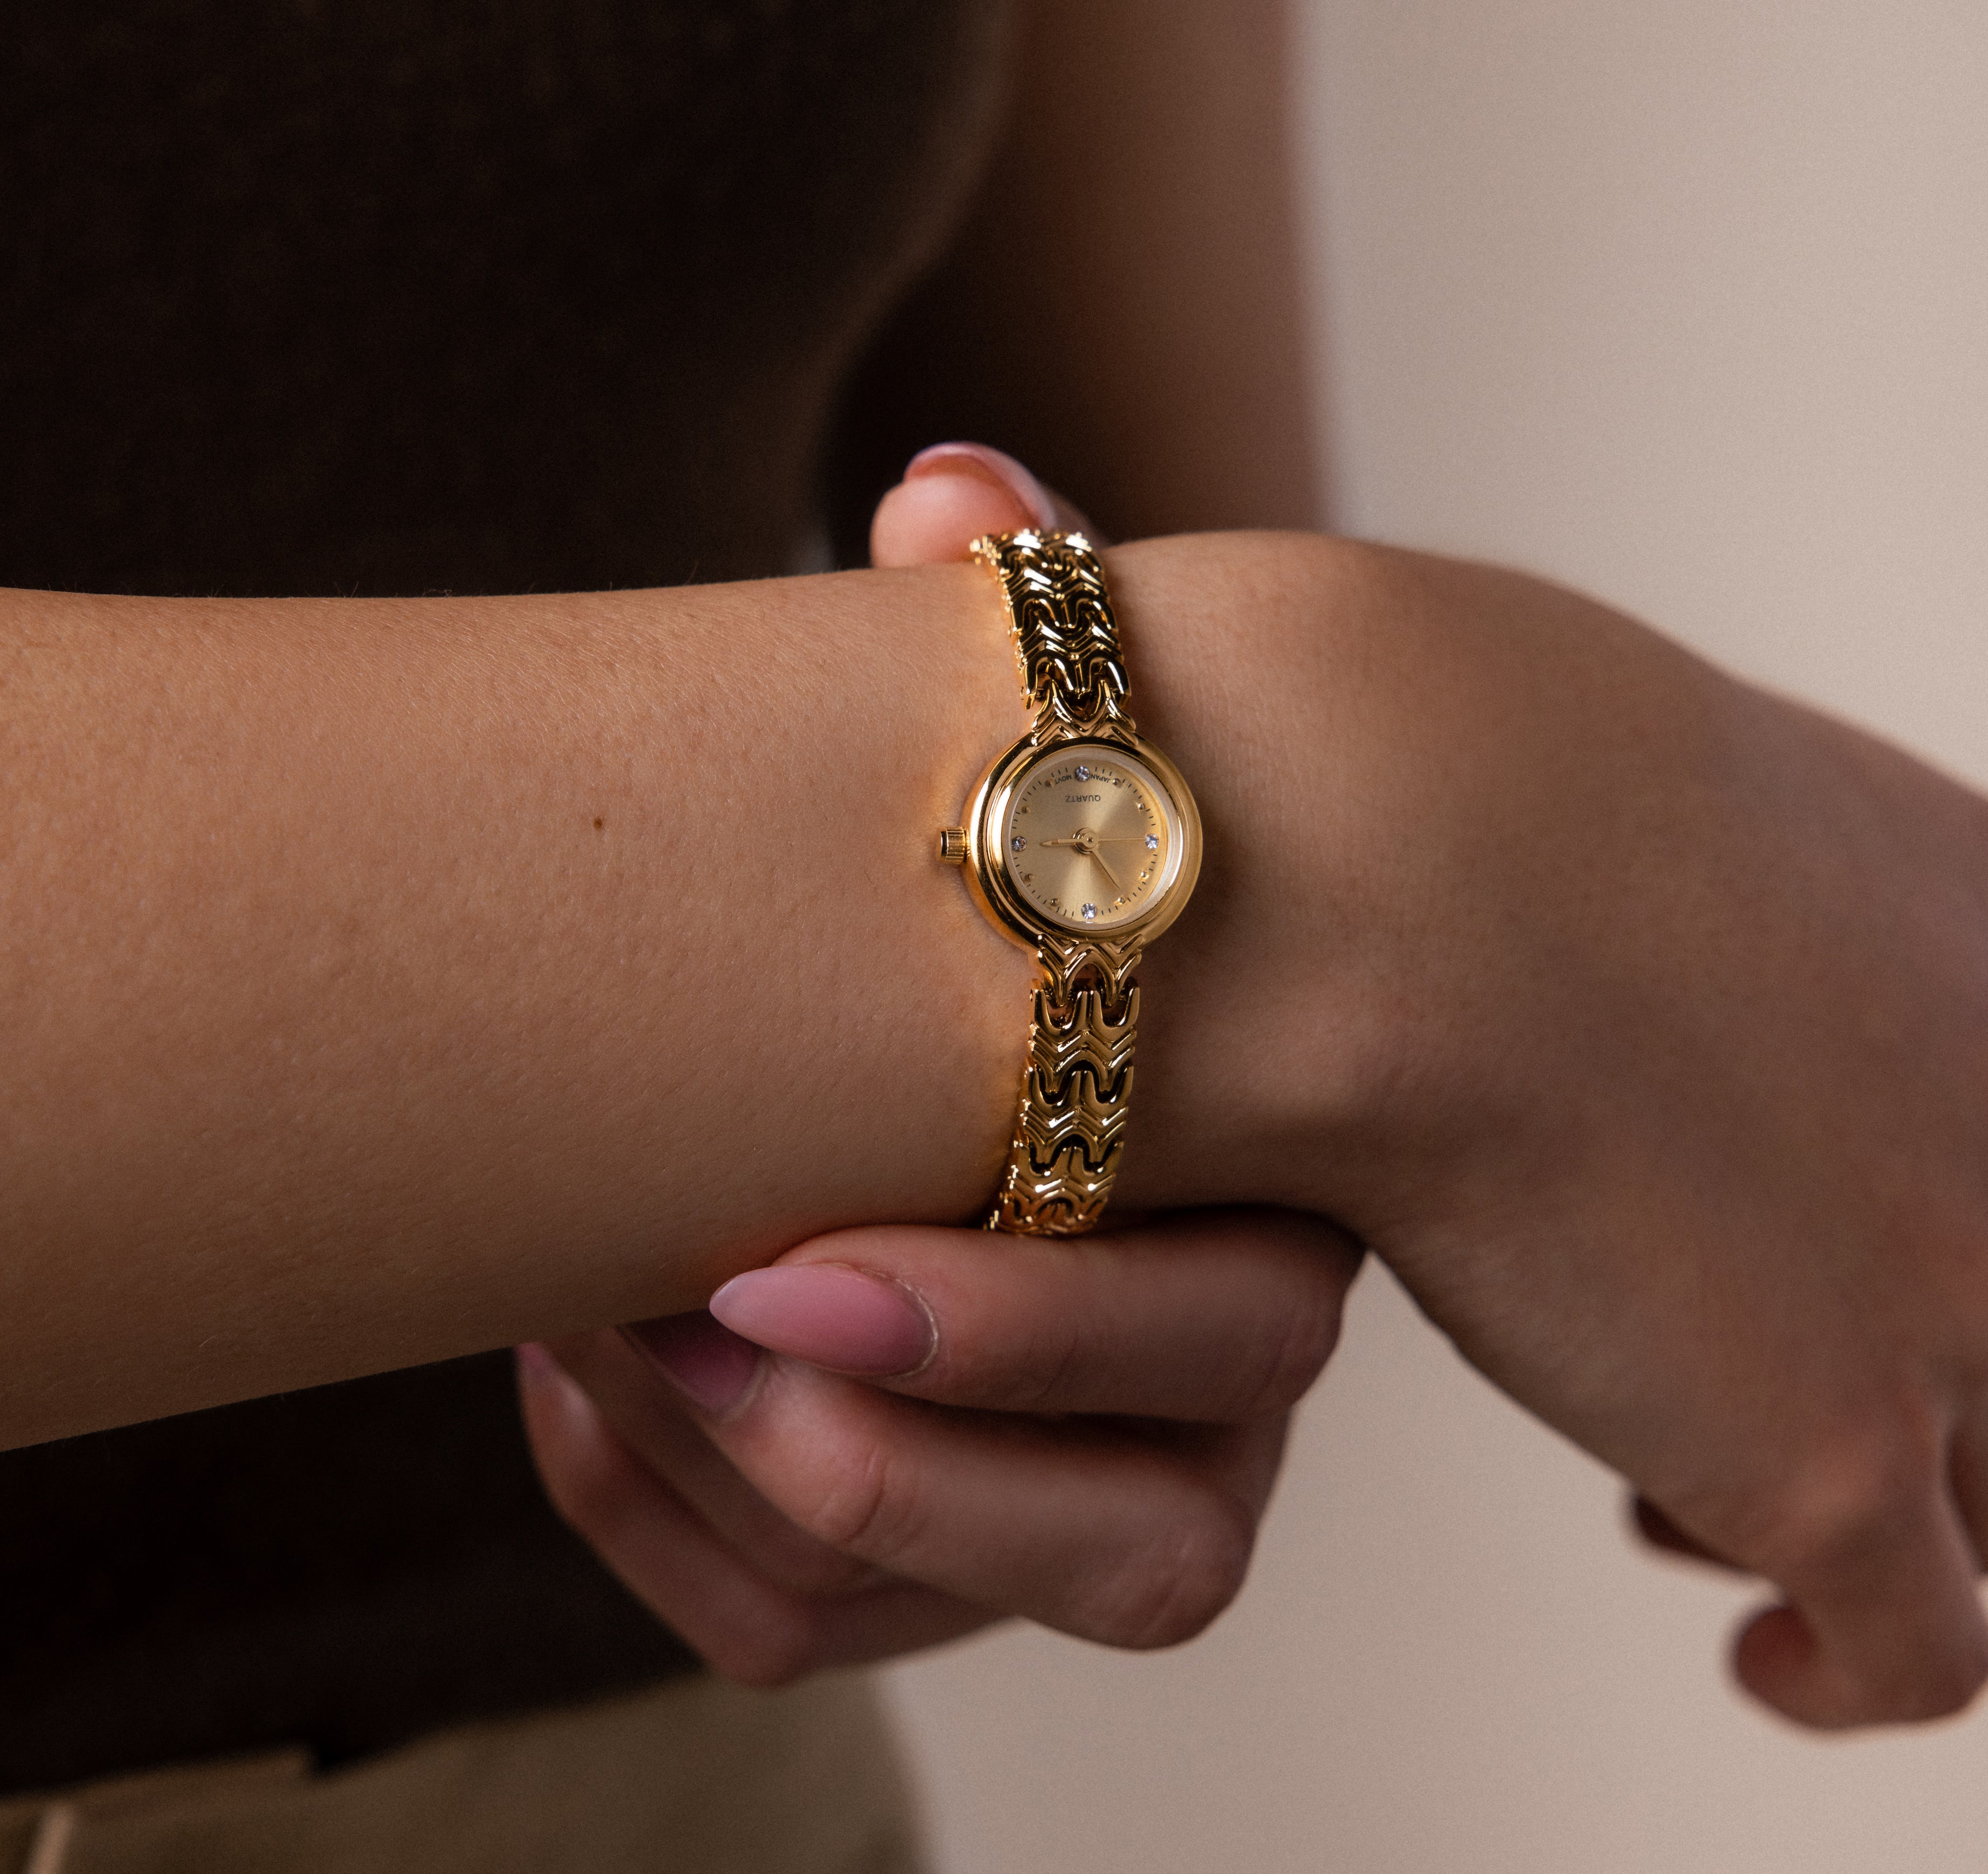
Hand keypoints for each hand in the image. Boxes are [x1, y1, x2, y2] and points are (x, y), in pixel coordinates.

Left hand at [518, 447, 1363, 1681]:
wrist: (997, 985)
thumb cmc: (1029, 875)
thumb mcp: (1047, 756)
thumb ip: (1034, 634)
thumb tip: (952, 487)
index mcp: (1281, 1197)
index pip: (1232, 1341)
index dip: (1016, 1326)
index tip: (778, 1246)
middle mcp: (1223, 1382)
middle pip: (1154, 1539)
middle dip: (892, 1445)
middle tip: (674, 1304)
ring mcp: (1094, 1479)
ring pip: (967, 1610)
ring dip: (757, 1499)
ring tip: (594, 1336)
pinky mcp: (949, 1546)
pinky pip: (815, 1631)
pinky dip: (675, 1533)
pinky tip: (576, 1381)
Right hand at [1089, 525, 1987, 1731]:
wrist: (1365, 855)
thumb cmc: (1439, 763)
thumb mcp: (1667, 765)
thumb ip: (1724, 868)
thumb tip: (1607, 924)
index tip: (1897, 1254)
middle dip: (1944, 1365)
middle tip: (1776, 1357)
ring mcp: (1955, 1298)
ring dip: (1869, 1500)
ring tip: (1690, 1479)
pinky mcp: (1830, 1460)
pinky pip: (1917, 1652)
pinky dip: (1844, 1666)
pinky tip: (1764, 1657)